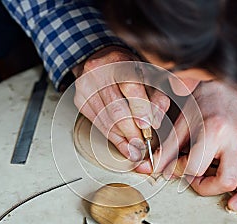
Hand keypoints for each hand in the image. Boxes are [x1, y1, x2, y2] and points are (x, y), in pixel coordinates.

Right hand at [73, 46, 169, 160]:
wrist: (99, 59)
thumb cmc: (127, 68)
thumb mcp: (147, 75)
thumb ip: (157, 96)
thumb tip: (156, 121)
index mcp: (119, 60)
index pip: (130, 86)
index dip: (140, 108)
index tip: (148, 126)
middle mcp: (98, 72)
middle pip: (115, 108)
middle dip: (131, 131)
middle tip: (142, 145)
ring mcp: (85, 86)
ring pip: (105, 119)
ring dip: (122, 138)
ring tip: (135, 150)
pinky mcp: (80, 100)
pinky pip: (97, 123)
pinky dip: (112, 137)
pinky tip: (124, 145)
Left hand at [145, 80, 236, 209]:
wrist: (225, 81)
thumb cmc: (202, 103)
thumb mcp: (180, 124)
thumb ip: (165, 149)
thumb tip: (149, 169)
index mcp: (213, 130)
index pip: (196, 167)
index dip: (183, 173)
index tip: (180, 167)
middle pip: (228, 178)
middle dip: (209, 187)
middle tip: (200, 182)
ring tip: (236, 203)